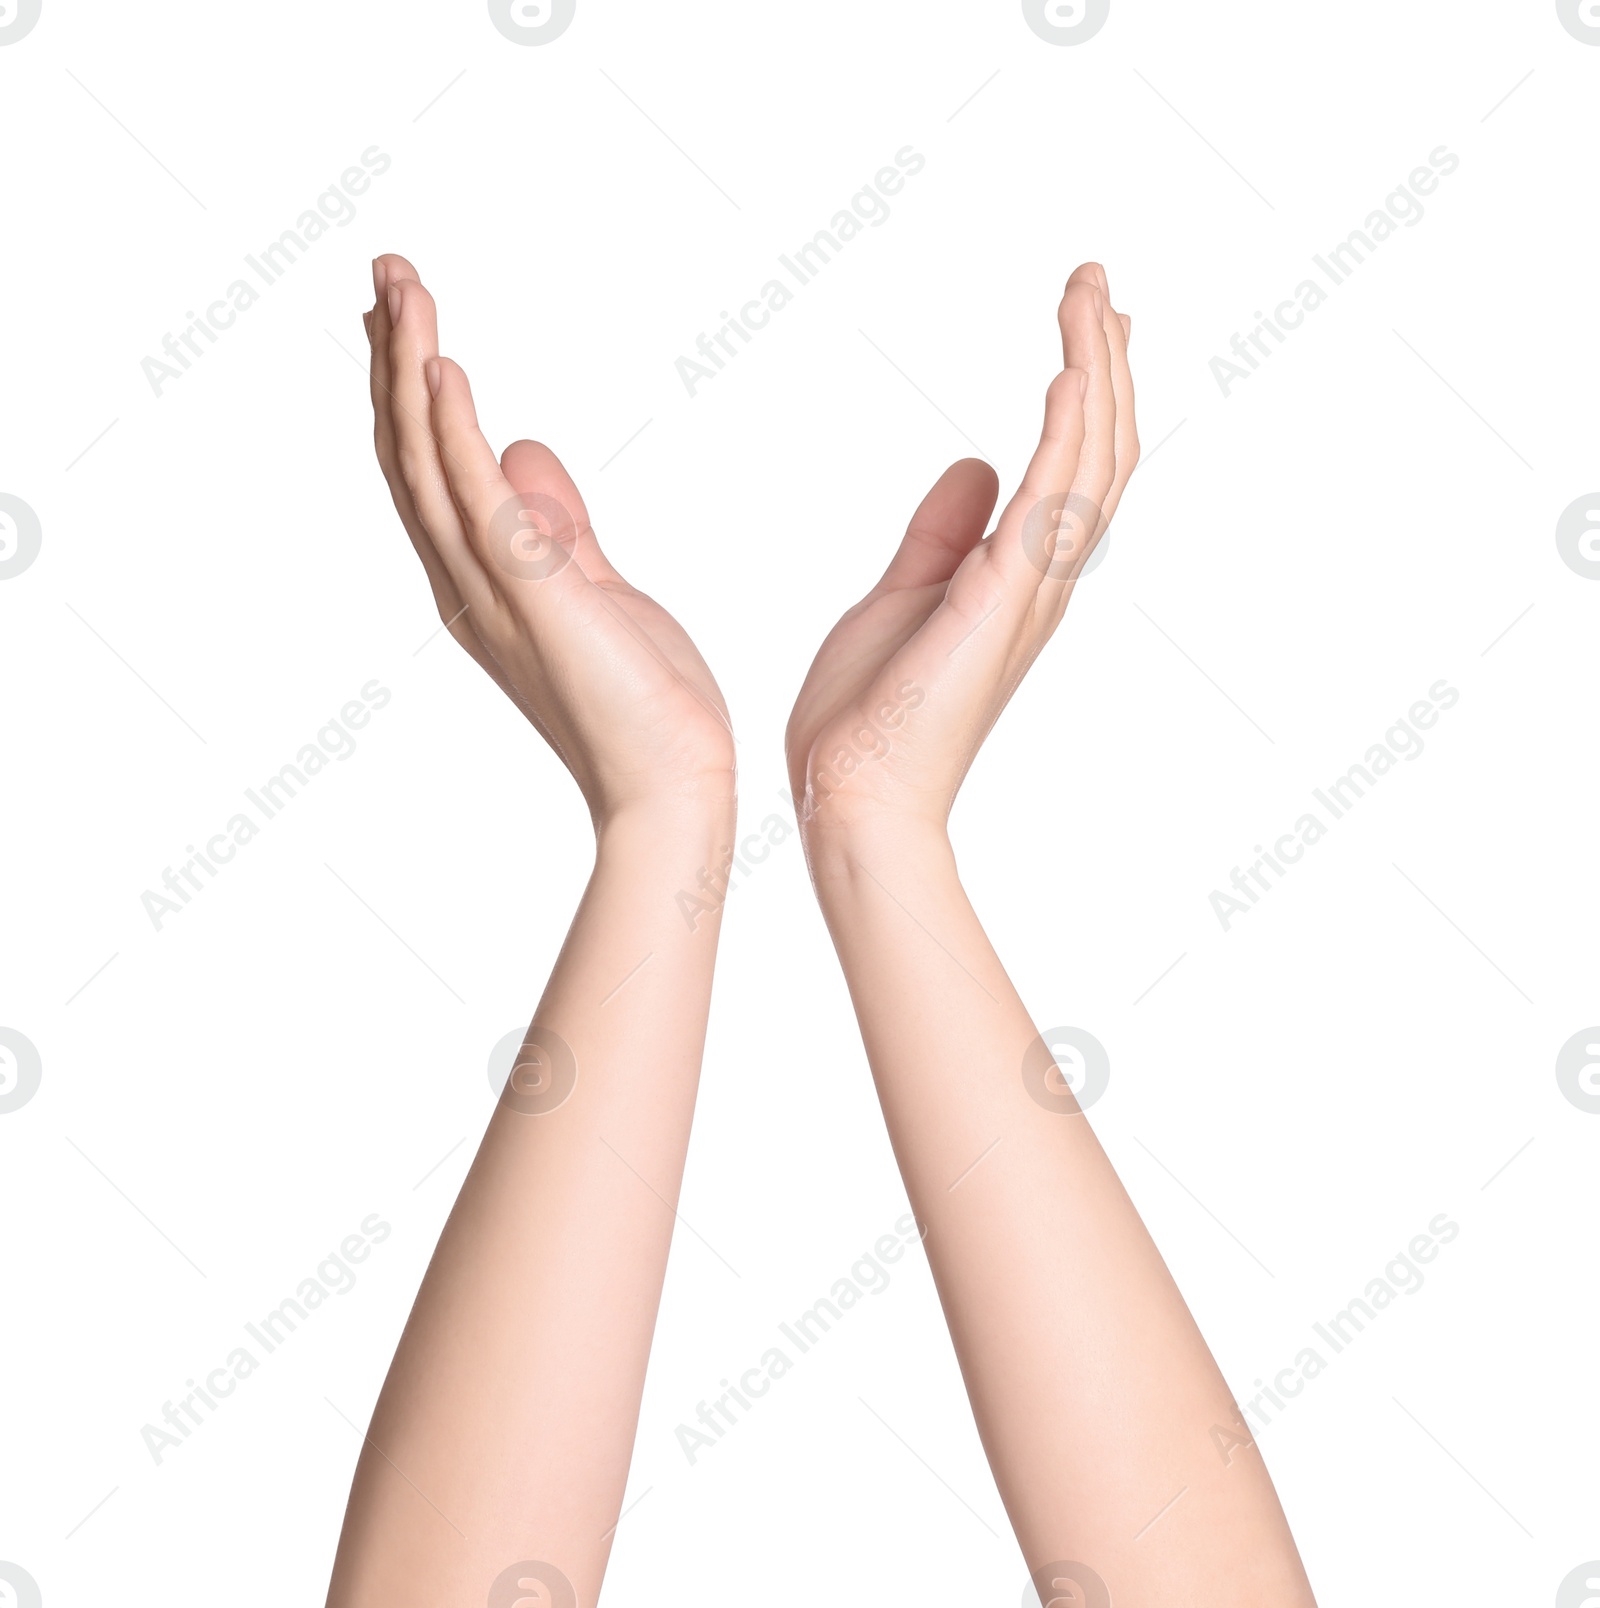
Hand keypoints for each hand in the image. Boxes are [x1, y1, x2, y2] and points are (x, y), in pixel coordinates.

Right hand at [367, 254, 734, 825]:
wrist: (672, 785)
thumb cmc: (641, 702)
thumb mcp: (595, 590)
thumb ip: (556, 524)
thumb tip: (521, 450)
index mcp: (479, 586)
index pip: (429, 474)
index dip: (410, 395)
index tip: (405, 319)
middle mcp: (467, 587)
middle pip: (411, 457)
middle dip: (394, 361)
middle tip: (385, 271)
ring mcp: (496, 593)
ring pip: (430, 466)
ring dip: (410, 372)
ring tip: (399, 287)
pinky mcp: (539, 599)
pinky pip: (482, 505)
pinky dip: (456, 434)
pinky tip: (442, 368)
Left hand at [785, 263, 1137, 836]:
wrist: (853, 796)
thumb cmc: (872, 716)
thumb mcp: (904, 595)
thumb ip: (941, 533)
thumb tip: (971, 466)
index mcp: (1018, 577)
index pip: (1071, 467)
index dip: (1086, 392)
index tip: (1086, 325)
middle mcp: (1041, 580)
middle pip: (1098, 451)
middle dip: (1102, 361)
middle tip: (1097, 282)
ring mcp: (1028, 590)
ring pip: (1089, 462)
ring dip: (1093, 371)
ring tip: (1089, 292)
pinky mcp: (999, 601)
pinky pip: (1049, 504)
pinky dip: (1064, 434)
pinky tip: (1065, 373)